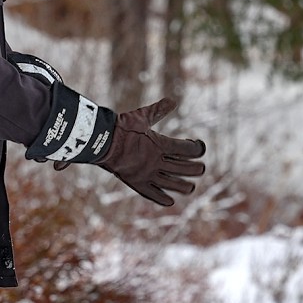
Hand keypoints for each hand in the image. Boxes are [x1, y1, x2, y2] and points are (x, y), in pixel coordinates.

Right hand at [59, 98, 205, 206]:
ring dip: (184, 186)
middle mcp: (157, 161)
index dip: (197, 148)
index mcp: (161, 144)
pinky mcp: (137, 183)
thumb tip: (172, 100)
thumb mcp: (142, 116)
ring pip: (172, 184)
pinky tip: (170, 201)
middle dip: (195, 169)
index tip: (199, 147)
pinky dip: (162, 198)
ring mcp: (148, 174)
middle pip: (183, 168)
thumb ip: (158, 110)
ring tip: (191, 188)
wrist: (101, 142)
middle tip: (201, 169)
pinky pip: (152, 194)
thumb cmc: (122, 128)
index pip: (187, 149)